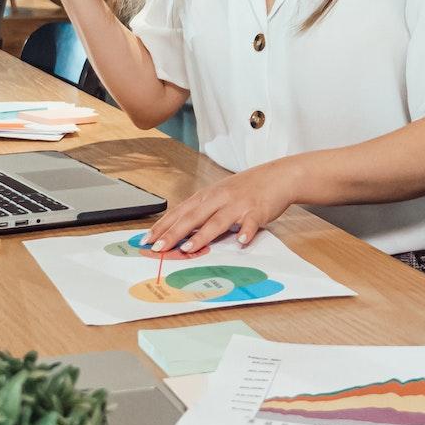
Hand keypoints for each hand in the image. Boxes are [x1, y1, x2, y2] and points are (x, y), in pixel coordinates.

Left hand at [145, 161, 294, 251]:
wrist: (277, 176)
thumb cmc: (246, 189)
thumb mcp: (219, 195)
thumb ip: (202, 211)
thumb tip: (179, 231)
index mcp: (208, 195)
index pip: (180, 211)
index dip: (163, 225)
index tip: (146, 239)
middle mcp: (219, 198)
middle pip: (193, 216)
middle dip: (174, 233)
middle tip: (158, 248)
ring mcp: (238, 204)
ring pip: (217, 220)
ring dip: (202, 235)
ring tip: (188, 248)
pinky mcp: (258, 210)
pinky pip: (251, 222)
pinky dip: (246, 231)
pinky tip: (242, 241)